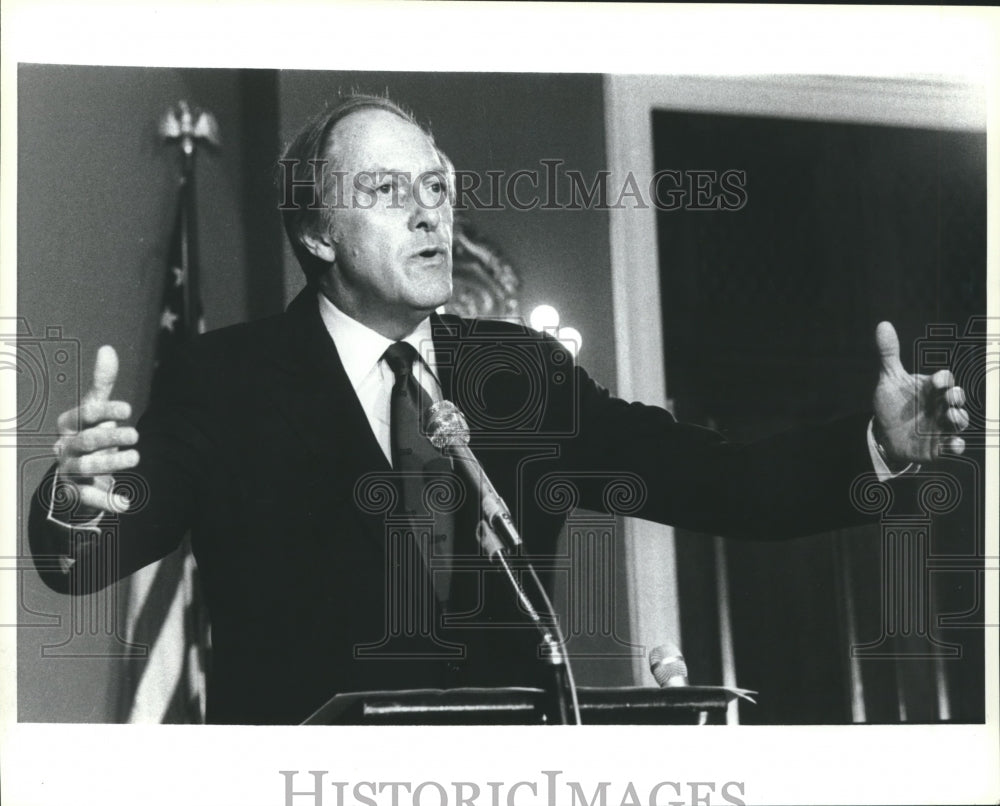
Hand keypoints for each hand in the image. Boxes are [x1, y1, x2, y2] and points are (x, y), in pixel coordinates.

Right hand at [53, 346, 139, 514]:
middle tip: (136, 435)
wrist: (74, 473)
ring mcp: (69, 469)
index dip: (106, 411)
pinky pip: (88, 497)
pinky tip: (125, 503)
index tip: (129, 409)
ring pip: (87, 466)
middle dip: (111, 437)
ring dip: (112, 463)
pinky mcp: (76, 491)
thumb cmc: (90, 433)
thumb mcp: (96, 409)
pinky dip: (106, 500)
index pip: (85, 413)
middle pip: (86, 440)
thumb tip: (107, 348)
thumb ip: (102, 382)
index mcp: (70, 423)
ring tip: (136, 458)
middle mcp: (66, 446)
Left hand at [872, 321, 968, 464]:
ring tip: (952, 416)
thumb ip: (889, 354)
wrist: (884, 432)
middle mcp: (941, 406)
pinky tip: (954, 445)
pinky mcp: (938, 446)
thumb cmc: (892, 403)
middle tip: (950, 398)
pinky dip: (955, 446)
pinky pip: (952, 446)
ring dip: (959, 419)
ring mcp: (942, 426)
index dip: (943, 380)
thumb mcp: (889, 379)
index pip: (944, 380)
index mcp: (932, 388)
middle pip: (956, 399)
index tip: (937, 381)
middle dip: (955, 398)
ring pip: (959, 422)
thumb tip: (883, 325)